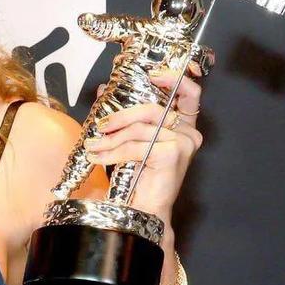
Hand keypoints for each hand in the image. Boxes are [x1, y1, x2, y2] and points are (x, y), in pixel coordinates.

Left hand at [83, 61, 206, 224]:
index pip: (189, 93)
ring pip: (139, 128)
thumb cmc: (139, 179)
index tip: (152, 74)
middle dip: (121, 115)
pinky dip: (113, 151)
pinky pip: (136, 145)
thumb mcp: (131, 141)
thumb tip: (102, 90)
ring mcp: (183, 143)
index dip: (173, 77)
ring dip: (112, 138)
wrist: (143, 211)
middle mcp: (189, 133)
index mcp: (184, 127)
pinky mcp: (172, 153)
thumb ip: (123, 116)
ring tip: (94, 146)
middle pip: (152, 109)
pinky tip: (100, 157)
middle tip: (101, 125)